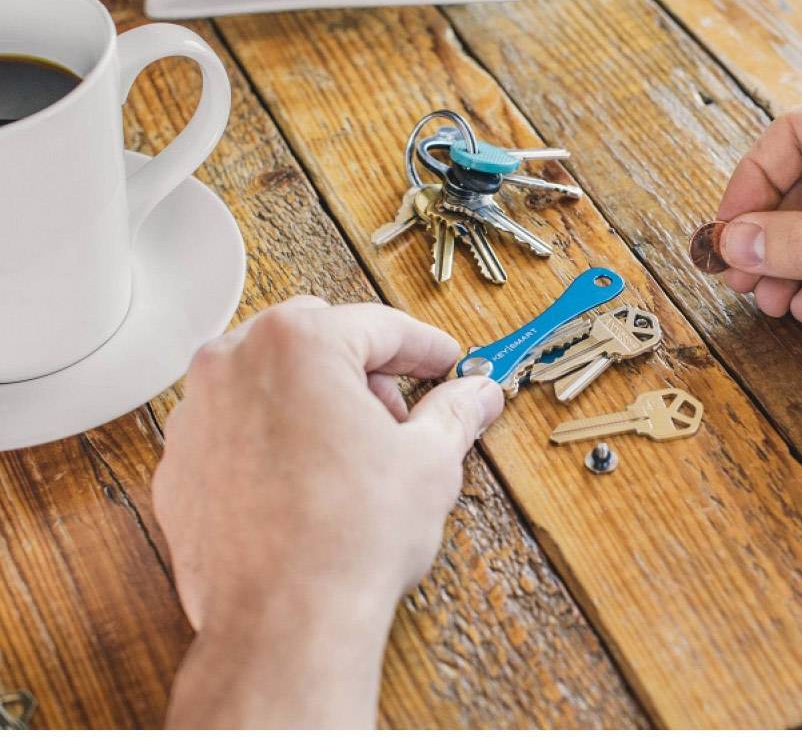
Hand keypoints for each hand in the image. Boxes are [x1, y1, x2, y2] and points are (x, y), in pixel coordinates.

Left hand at [154, 297, 503, 726]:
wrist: (284, 621)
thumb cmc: (352, 537)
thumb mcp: (428, 462)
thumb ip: (454, 413)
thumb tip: (478, 395)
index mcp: (298, 343)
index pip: (377, 326)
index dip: (424, 347)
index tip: (445, 364)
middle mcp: (232, 364)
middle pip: (315, 341)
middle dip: (362, 370)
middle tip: (401, 414)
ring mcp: (196, 416)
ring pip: (267, 382)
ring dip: (313, 402)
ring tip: (353, 454)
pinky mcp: (178, 468)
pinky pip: (234, 431)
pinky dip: (270, 441)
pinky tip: (306, 484)